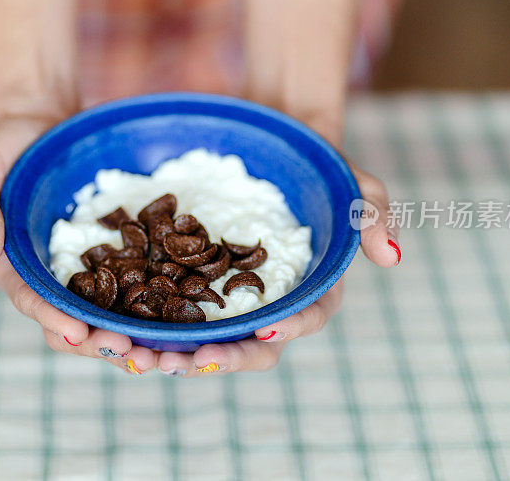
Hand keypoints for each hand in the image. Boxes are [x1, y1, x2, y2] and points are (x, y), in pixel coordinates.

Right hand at [0, 119, 159, 374]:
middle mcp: (57, 280)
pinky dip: (162, 307)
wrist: (50, 128)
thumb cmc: (9, 151)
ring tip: (167, 354)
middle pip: (78, 324)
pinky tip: (185, 321)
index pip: (35, 303)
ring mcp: (92, 272)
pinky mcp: (123, 257)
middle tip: (138, 356)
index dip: (55, 320)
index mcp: (19, 269)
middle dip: (105, 344)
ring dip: (139, 341)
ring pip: (113, 317)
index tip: (77, 332)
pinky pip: (142, 287)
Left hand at [153, 162, 399, 376]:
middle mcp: (270, 305)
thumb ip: (374, 212)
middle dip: (218, 359)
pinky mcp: (194, 285)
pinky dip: (149, 328)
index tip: (264, 327)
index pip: (306, 318)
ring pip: (205, 341)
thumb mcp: (353, 181)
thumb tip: (391, 256)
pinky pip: (173, 314)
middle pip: (250, 346)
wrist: (272, 148)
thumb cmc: (318, 166)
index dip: (288, 328)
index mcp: (311, 290)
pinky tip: (118, 330)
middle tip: (181, 362)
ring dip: (173, 356)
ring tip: (138, 359)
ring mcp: (230, 300)